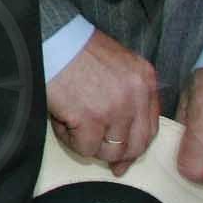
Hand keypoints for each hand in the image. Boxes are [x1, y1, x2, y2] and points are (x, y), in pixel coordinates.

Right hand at [46, 28, 158, 174]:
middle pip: (136, 144)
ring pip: (110, 151)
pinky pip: (86, 148)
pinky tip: (62, 122)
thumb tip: (121, 134)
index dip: (137, 145)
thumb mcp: (116, 65)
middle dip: (120, 157)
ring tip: (73, 126)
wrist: (51, 38)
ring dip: (91, 145)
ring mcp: (115, 109)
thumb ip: (127, 93)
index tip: (126, 157)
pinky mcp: (91, 119)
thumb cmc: (76, 49)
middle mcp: (136, 96)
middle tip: (108, 164)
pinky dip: (71, 140)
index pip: (150, 126)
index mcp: (145, 80)